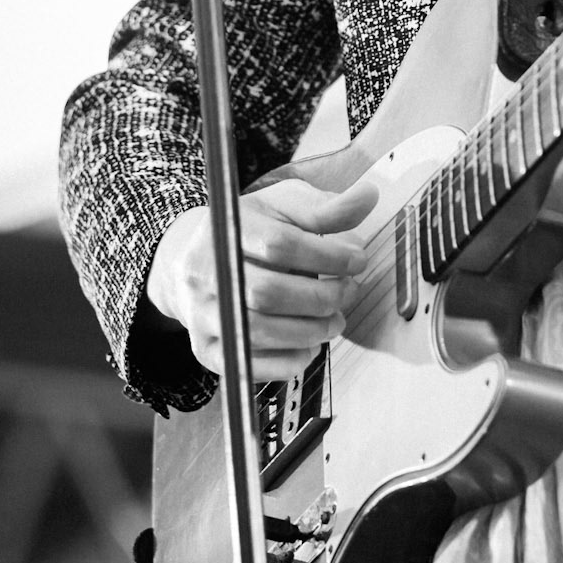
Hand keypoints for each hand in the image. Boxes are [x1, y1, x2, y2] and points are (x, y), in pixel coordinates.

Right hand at [146, 167, 379, 382]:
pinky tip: (310, 346)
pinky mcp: (205, 350)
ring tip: (335, 320)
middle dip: (320, 297)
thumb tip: (370, 195)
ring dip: (309, 331)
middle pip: (266, 292)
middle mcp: (204, 271)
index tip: (358, 260)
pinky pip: (247, 366)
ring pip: (257, 332)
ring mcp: (201, 314)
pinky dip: (287, 361)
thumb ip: (326, 208)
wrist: (192, 260)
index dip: (326, 255)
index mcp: (226, 227)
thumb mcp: (283, 208)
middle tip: (349, 292)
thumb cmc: (251, 230)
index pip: (278, 244)